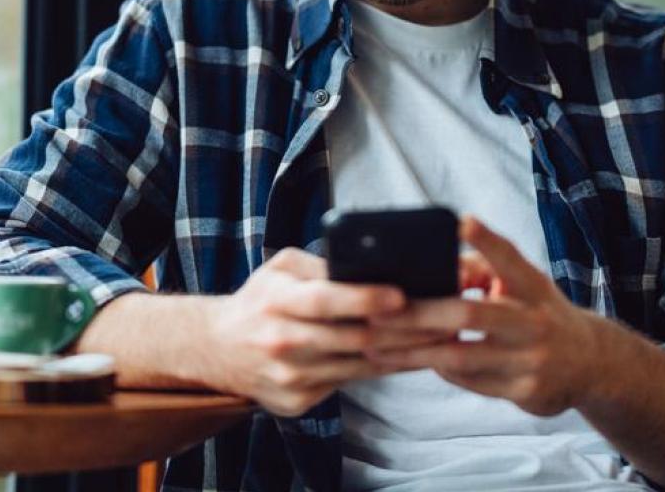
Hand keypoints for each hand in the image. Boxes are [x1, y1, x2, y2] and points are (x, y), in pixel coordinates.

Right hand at [199, 247, 442, 415]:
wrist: (216, 348)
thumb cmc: (260, 300)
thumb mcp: (281, 269)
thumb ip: (321, 266)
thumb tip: (372, 262)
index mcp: (277, 301)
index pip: (324, 300)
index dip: (364, 298)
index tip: (402, 295)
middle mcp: (282, 342)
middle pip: (353, 338)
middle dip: (408, 328)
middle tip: (447, 317)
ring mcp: (290, 377)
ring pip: (361, 366)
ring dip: (407, 353)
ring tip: (444, 336)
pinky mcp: (296, 401)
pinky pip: (351, 384)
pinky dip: (385, 370)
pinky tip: (413, 357)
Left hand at [366, 216, 622, 416]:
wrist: (590, 363)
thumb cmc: (539, 312)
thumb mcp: (524, 285)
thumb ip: (484, 270)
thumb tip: (437, 266)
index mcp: (534, 286)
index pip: (509, 258)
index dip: (486, 241)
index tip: (461, 222)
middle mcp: (535, 321)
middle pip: (471, 313)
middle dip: (421, 313)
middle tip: (379, 310)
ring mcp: (531, 359)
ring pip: (461, 356)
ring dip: (414, 350)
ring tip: (374, 343)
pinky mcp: (524, 391)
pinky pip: (469, 381)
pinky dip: (438, 368)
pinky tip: (409, 359)